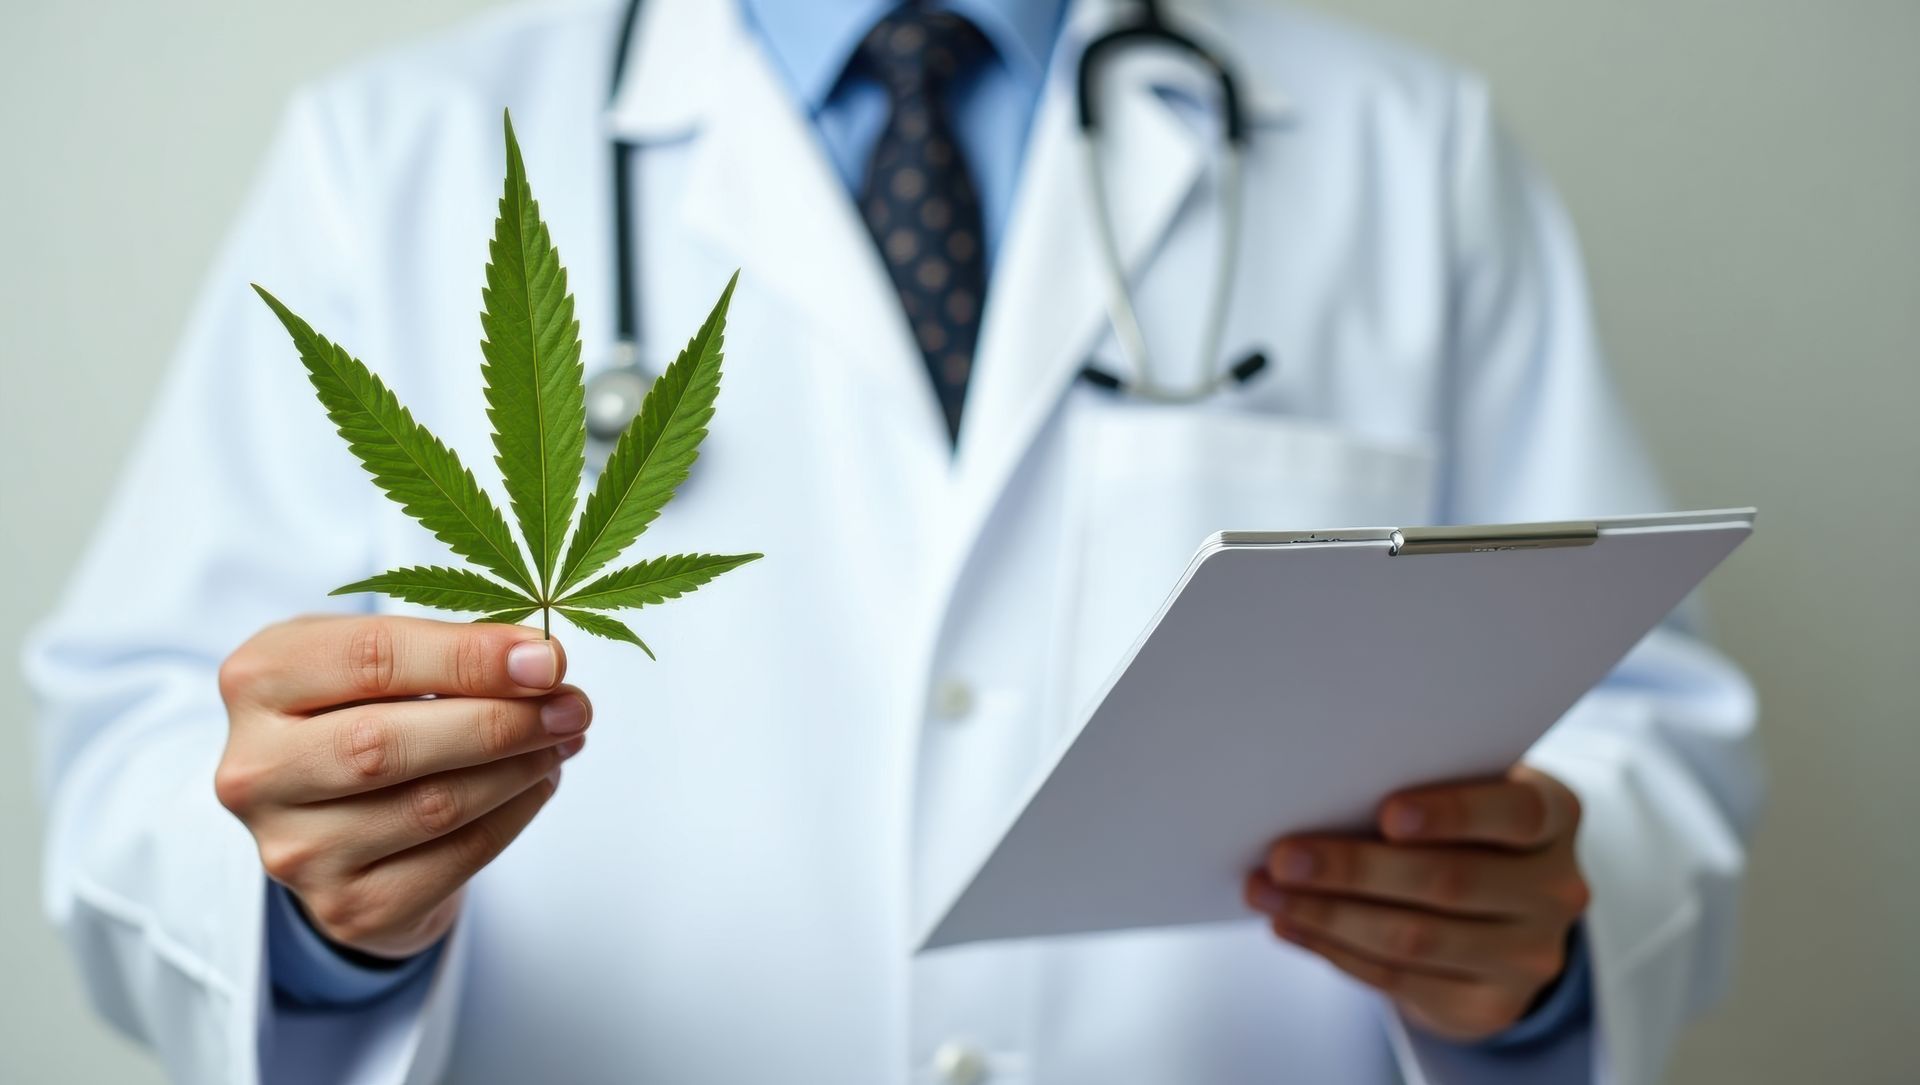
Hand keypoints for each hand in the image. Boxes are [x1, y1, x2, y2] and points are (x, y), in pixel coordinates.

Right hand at [214, 615, 588, 958]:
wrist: (331, 816)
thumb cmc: (360, 709)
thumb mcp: (377, 656)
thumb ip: (445, 647)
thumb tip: (539, 663)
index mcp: (258, 680)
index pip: (369, 659)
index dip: (467, 657)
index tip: (546, 659)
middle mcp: (258, 770)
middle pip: (388, 744)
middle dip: (500, 722)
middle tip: (572, 706)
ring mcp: (297, 849)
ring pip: (433, 806)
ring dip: (520, 768)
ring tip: (563, 738)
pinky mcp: (347, 907)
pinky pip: (456, 858)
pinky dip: (515, 814)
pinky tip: (538, 782)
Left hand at [1244, 765, 1588, 1041]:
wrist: (1504, 914)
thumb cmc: (1468, 828)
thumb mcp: (1468, 792)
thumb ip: (1420, 785)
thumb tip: (1317, 788)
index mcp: (1555, 815)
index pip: (1515, 812)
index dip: (1452, 814)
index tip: (1388, 812)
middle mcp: (1555, 888)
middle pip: (1449, 881)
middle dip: (1355, 869)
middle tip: (1284, 856)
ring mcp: (1529, 953)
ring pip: (1415, 938)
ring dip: (1327, 915)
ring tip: (1267, 892)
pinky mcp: (1492, 1003)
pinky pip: (1400, 979)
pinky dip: (1334, 950)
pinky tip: (1290, 925)